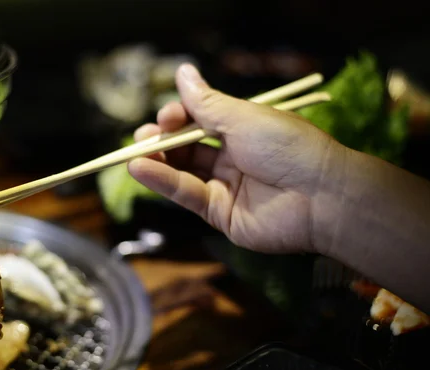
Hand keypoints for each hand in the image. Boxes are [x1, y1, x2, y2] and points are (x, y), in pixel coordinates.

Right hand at [128, 64, 347, 253]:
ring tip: (133, 153)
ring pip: (183, 171)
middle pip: (187, 147)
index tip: (166, 116)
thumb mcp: (243, 117)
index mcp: (242, 129)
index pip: (200, 120)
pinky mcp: (220, 213)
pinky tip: (140, 169)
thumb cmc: (287, 146)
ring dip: (157, 161)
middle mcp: (232, 156)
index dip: (179, 117)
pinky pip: (187, 194)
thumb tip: (182, 72)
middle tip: (143, 137)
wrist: (321, 196)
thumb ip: (206, 103)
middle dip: (163, 140)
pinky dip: (163, 181)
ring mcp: (225, 186)